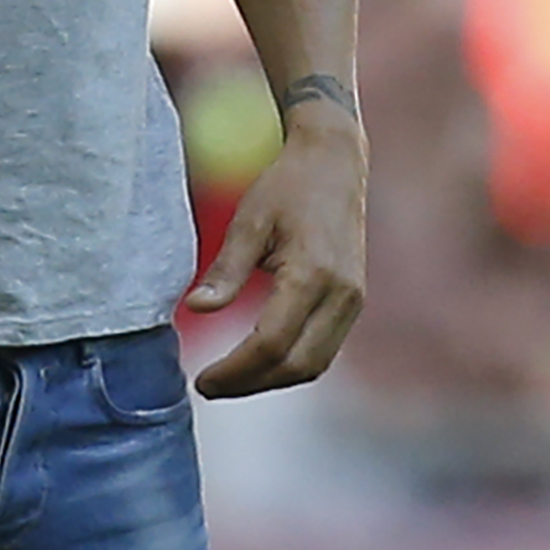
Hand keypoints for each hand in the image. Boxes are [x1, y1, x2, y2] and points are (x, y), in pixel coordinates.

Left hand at [186, 107, 367, 397]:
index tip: (202, 379)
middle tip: (209, 387)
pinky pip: (324, 349)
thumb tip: (194, 308)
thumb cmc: (288, 186)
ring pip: (315, 365)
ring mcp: (353, 300)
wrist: (335, 162)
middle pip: (297, 366)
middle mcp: (342, 295)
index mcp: (313, 273)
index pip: (272, 343)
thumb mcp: (249, 221)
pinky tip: (258, 361)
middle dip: (250, 384)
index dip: (235, 370)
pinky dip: (291, 364)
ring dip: (271, 380)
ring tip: (229, 381)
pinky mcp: (354, 301)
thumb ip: (225, 269)